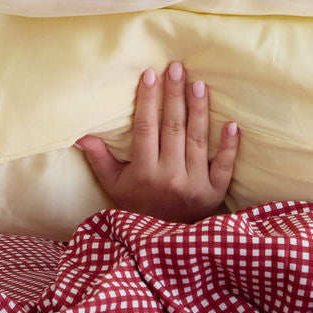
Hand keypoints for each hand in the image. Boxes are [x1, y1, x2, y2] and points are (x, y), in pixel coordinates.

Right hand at [75, 62, 239, 221]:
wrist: (164, 244)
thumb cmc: (138, 207)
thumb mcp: (115, 186)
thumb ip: (100, 159)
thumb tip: (81, 134)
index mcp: (144, 173)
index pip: (146, 129)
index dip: (148, 101)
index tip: (151, 74)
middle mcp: (170, 177)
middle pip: (173, 128)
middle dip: (175, 95)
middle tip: (178, 67)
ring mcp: (194, 185)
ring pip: (198, 140)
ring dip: (199, 110)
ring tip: (199, 84)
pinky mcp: (214, 193)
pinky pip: (224, 166)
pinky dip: (229, 146)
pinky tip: (232, 123)